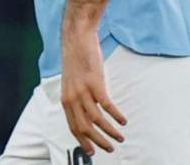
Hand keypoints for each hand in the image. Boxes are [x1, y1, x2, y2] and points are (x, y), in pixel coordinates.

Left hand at [60, 18, 125, 156]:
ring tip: (120, 138)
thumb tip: (88, 112)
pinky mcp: (94, 82)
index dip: (83, 141)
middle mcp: (72, 98)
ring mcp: (82, 91)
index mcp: (66, 99)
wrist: (77, 38)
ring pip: (96, 120)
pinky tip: (123, 121)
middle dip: (97, 142)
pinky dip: (116, 115)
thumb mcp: (73, 83)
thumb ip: (78, 98)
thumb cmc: (77, 60)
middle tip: (109, 149)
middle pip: (84, 127)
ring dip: (110, 132)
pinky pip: (106, 105)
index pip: (73, 127)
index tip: (91, 152)